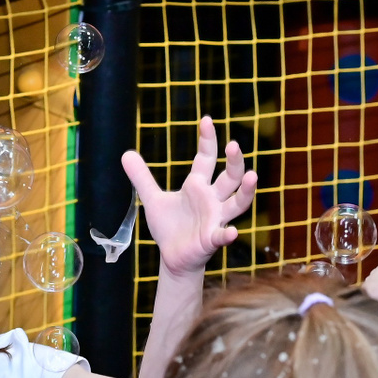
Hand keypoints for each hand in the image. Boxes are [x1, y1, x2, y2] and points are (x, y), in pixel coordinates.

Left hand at [122, 116, 256, 275]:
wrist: (172, 257)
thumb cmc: (169, 227)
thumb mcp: (153, 199)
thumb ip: (142, 177)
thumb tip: (125, 153)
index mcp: (198, 185)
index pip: (207, 158)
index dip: (208, 139)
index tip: (206, 120)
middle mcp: (212, 199)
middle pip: (230, 177)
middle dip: (234, 161)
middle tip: (234, 145)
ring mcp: (215, 219)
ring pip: (238, 203)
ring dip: (246, 191)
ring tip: (252, 176)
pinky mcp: (212, 239)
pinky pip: (223, 235)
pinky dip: (228, 234)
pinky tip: (232, 232)